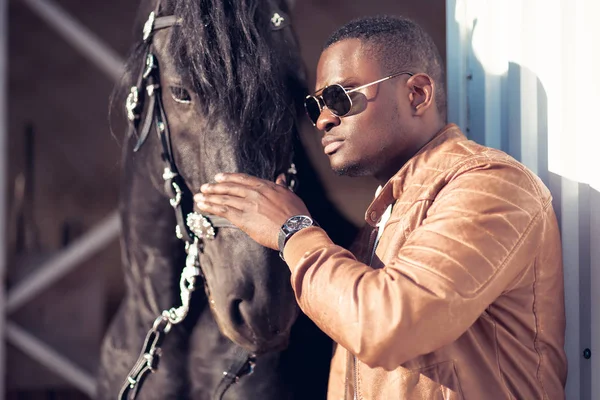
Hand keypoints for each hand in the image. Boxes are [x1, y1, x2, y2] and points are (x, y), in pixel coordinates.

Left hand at [194, 173, 310, 249]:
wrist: (297, 230)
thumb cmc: (297, 215)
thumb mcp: (290, 195)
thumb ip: (282, 185)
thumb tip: (281, 177)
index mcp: (266, 187)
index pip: (243, 179)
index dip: (229, 178)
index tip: (219, 177)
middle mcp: (255, 193)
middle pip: (230, 188)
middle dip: (215, 187)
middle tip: (204, 187)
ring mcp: (248, 205)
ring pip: (224, 198)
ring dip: (210, 197)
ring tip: (199, 196)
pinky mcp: (243, 219)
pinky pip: (223, 211)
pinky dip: (211, 207)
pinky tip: (203, 206)